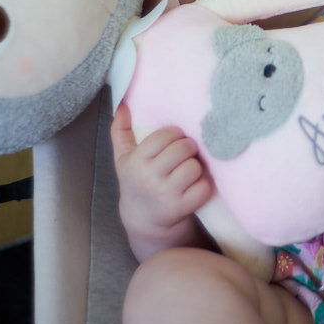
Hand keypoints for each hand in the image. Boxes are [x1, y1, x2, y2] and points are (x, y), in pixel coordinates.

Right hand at [111, 104, 213, 260]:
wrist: (144, 219)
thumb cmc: (137, 181)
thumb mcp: (124, 158)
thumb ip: (121, 130)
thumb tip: (121, 104)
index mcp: (136, 162)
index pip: (164, 135)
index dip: (175, 134)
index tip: (174, 140)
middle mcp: (149, 178)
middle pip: (183, 148)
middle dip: (188, 148)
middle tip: (185, 153)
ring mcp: (166, 194)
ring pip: (195, 167)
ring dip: (196, 166)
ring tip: (188, 169)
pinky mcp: (181, 208)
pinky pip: (203, 187)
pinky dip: (203, 185)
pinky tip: (194, 185)